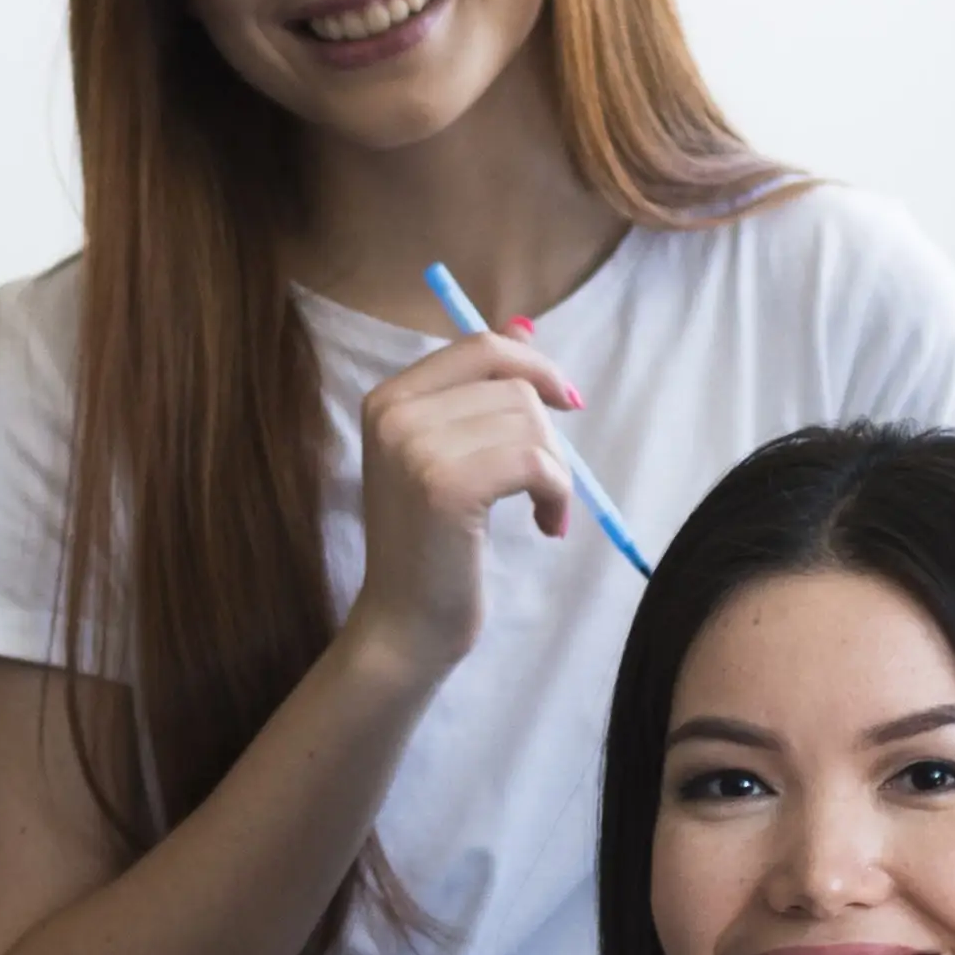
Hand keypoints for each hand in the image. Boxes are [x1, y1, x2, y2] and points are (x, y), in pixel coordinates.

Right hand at [341, 334, 585, 677]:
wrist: (404, 623)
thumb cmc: (432, 547)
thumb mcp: (443, 457)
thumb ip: (475, 398)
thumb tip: (525, 331)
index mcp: (387, 399)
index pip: (479, 348)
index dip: (533, 365)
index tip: (566, 401)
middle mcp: (393, 414)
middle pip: (512, 387)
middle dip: (547, 435)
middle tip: (545, 485)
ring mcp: (414, 448)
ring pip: (529, 423)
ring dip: (554, 471)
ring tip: (542, 511)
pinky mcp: (446, 485)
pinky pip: (535, 462)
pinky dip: (556, 494)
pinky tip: (546, 526)